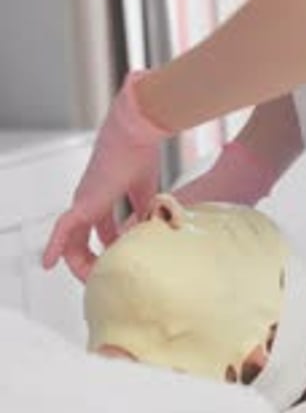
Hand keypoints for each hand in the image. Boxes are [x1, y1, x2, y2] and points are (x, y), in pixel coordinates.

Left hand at [42, 70, 170, 281]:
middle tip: (105, 280)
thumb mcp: (147, 190)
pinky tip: (48, 263)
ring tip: (91, 281)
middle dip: (93, 262)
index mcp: (104, 196)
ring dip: (80, 263)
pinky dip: (55, 247)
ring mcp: (83, 201)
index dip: (109, 249)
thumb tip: (151, 233)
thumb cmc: (142, 151)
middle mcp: (89, 201)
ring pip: (72, 241)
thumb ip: (145, 212)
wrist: (136, 131)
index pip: (101, 230)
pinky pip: (63, 230)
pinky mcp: (83, 202)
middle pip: (83, 240)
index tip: (120, 262)